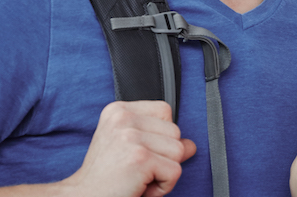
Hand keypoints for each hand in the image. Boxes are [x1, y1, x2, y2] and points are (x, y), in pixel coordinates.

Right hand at [61, 101, 197, 196]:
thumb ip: (159, 140)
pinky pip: (175, 171)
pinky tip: (140, 187)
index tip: (137, 153)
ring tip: (137, 178)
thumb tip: (190, 144)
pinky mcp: (140, 158)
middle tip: (136, 170)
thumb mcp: (129, 149)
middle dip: (163, 157)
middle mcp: (123, 118)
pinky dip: (163, 187)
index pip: (164, 111)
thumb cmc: (106, 178)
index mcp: (118, 110)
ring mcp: (131, 137)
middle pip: (175, 132)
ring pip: (179, 151)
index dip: (160, 137)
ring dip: (163, 172)